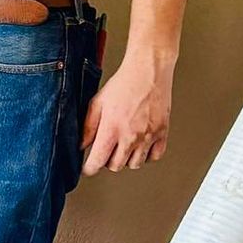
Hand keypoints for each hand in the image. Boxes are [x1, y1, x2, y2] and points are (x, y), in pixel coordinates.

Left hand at [82, 50, 173, 173]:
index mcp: (112, 128)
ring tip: (121, 147)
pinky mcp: (162, 133)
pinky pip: (154, 156)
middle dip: (106, 161)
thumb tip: (81, 145)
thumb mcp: (97, 103)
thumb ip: (88, 127)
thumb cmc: (123, 84)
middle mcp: (131, 136)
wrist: (148, 72)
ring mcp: (148, 136)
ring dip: (125, 160)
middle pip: (116, 165)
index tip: (87, 169)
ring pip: (134, 164)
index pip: (98, 160)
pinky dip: (146, 155)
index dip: (89, 168)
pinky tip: (139, 146)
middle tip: (105, 151)